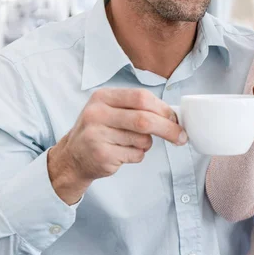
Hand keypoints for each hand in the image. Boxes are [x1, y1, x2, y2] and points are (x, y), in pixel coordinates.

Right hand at [48, 88, 184, 204]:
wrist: (72, 157)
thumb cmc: (101, 131)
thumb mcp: (112, 110)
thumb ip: (138, 108)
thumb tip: (174, 116)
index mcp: (103, 97)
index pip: (141, 97)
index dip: (163, 108)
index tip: (175, 118)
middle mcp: (97, 114)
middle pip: (144, 120)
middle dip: (168, 129)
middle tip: (181, 137)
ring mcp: (97, 135)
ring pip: (142, 140)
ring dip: (146, 144)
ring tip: (130, 143)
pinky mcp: (102, 155)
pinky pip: (135, 155)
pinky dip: (137, 155)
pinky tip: (122, 153)